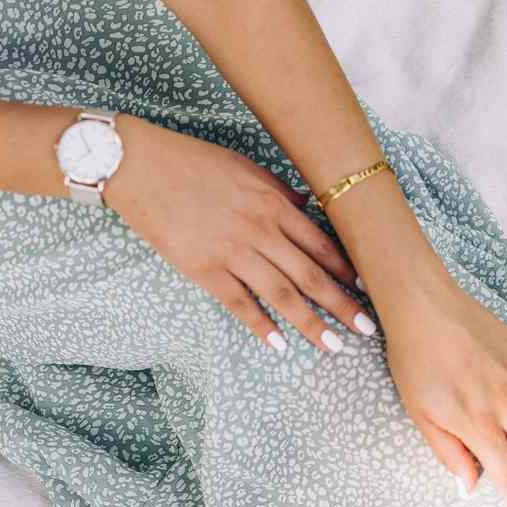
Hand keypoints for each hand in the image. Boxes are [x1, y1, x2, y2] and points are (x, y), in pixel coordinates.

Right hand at [103, 114, 374, 351]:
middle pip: (311, 275)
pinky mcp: (203, 269)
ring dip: (311, 323)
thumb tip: (305, 205)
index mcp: (273, 204)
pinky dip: (260, 326)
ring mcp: (232, 252)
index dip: (346, 270)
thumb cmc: (191, 161)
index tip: (367, 289)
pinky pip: (239, 304)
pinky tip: (279, 345)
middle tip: (368, 329)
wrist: (137, 165)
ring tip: (333, 345)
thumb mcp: (244, 166)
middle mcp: (260, 230)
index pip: (321, 244)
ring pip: (281, 294)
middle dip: (343, 304)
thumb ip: (278, 191)